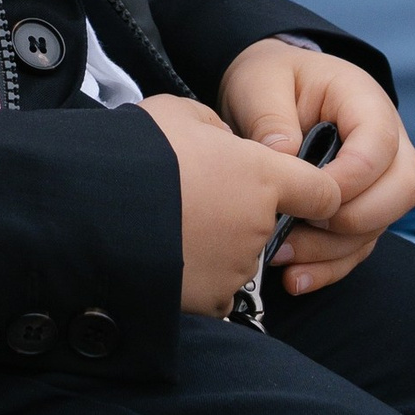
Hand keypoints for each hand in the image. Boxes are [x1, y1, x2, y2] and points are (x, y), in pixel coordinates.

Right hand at [140, 94, 346, 316]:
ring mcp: (236, 267)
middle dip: (237, 212)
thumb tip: (222, 146)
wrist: (93, 207)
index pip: (321, 191)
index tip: (294, 192)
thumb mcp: (179, 114)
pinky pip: (214, 289)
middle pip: (263, 222)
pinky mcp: (211, 301)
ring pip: (236, 255)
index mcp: (261, 176)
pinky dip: (196, 277)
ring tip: (168, 226)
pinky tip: (165, 257)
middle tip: (191, 198)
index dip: (311, 190)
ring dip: (214, 244)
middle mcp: (258, 225)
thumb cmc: (138, 151)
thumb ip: (216, 130)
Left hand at [216, 41, 414, 294]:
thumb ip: (270, 116)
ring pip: (381, 226)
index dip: (349, 178)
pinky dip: (329, 267)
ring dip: (333, 250)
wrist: (270, 90)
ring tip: (282, 257)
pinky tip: (295, 278)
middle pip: (402, 190)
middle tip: (300, 222)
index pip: (380, 145)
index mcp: (364, 102)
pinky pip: (359, 247)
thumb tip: (283, 156)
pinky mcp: (360, 209)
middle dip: (353, 218)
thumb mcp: (259, 82)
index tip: (305, 193)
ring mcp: (378, 180)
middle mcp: (385, 142)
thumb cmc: (270, 80)